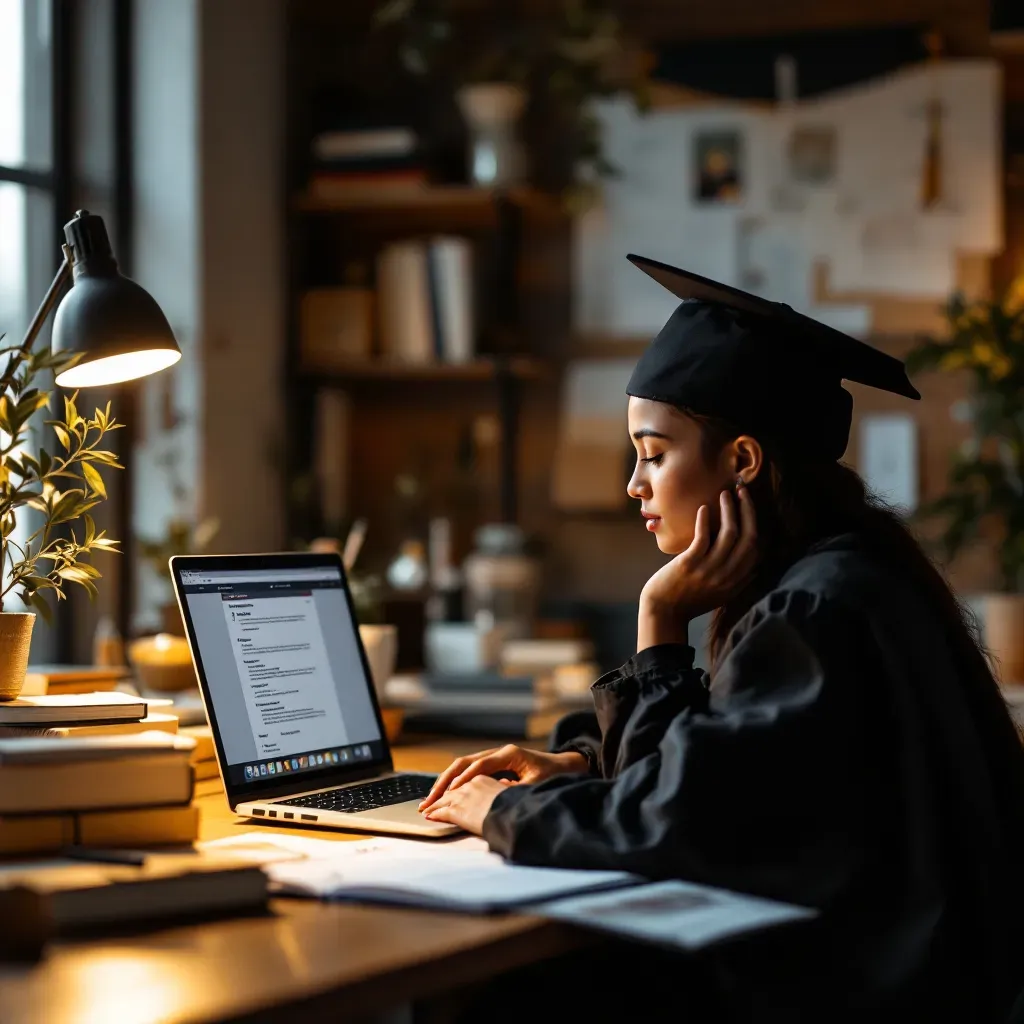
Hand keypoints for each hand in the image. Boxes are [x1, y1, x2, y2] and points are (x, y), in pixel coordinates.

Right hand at [419, 744, 587, 811]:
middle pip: (463, 763)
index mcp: (508, 754)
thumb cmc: (553, 775)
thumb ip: (518, 790)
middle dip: (444, 782)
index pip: (480, 765)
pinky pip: (467, 772)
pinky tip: (443, 796)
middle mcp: (497, 753)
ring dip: (445, 783)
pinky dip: (454, 783)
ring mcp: (493, 758)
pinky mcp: (492, 766)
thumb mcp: (538, 784)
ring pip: (461, 767)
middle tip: (429, 801)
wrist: (564, 766)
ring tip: (429, 801)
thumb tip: (497, 797)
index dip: (464, 779)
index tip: (450, 794)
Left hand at [421, 776, 506, 834]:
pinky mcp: (458, 809)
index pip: (464, 780)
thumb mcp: (511, 791)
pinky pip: (442, 811)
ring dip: (434, 803)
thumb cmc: (517, 804)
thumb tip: (505, 785)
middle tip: (430, 800)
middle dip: (439, 794)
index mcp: (483, 777)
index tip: (449, 791)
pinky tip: (429, 816)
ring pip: (444, 798)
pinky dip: (434, 813)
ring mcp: (462, 796)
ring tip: (426, 809)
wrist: (514, 812)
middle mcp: (470, 783)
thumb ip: (503, 788)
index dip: (455, 787)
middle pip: (450, 787)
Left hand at [638, 483, 756, 648]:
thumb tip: (754, 566)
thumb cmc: (689, 600)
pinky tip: (704, 508)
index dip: (756, 522)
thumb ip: (738, 580)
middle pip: (748, 538)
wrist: (663, 613)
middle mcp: (727, 576)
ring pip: (729, 535)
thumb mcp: (722, 595)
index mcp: (736, 582)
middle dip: (748, 510)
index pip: (757, 549)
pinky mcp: (689, 565)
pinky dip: (705, 521)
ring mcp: (708, 571)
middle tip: (742, 490)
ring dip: (729, 510)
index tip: (749, 504)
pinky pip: (703, 538)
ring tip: (725, 494)